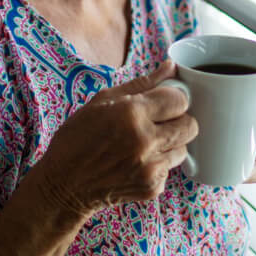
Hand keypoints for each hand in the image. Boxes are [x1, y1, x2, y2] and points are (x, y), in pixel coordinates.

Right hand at [33, 60, 196, 217]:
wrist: (64, 185)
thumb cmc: (78, 138)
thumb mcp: (103, 101)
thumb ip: (142, 83)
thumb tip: (171, 67)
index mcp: (131, 113)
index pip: (180, 99)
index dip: (173, 98)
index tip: (163, 102)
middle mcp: (144, 141)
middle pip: (191, 125)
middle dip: (178, 120)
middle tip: (159, 122)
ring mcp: (149, 168)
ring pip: (183, 149)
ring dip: (169, 144)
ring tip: (144, 144)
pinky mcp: (151, 188)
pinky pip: (169, 170)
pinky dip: (158, 165)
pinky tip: (136, 162)